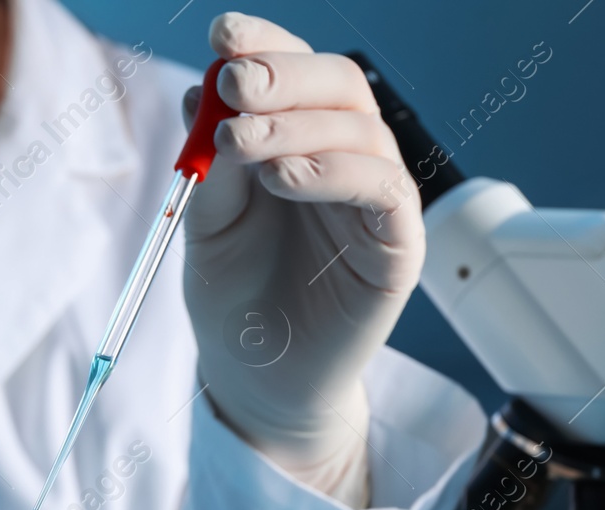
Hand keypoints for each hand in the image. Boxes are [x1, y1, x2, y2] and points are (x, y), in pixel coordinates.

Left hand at [183, 12, 423, 472]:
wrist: (256, 379)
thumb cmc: (235, 298)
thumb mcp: (207, 223)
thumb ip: (214, 165)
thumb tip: (205, 91)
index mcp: (300, 140)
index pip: (297, 72)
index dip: (267, 44)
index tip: (223, 34)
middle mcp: (346, 159)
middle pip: (339, 86)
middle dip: (284, 76)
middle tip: (233, 83)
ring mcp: (377, 200)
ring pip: (362, 130)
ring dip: (298, 124)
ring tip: (243, 139)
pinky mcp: (398, 244)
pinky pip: (383, 189)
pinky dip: (334, 172)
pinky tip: (284, 175)